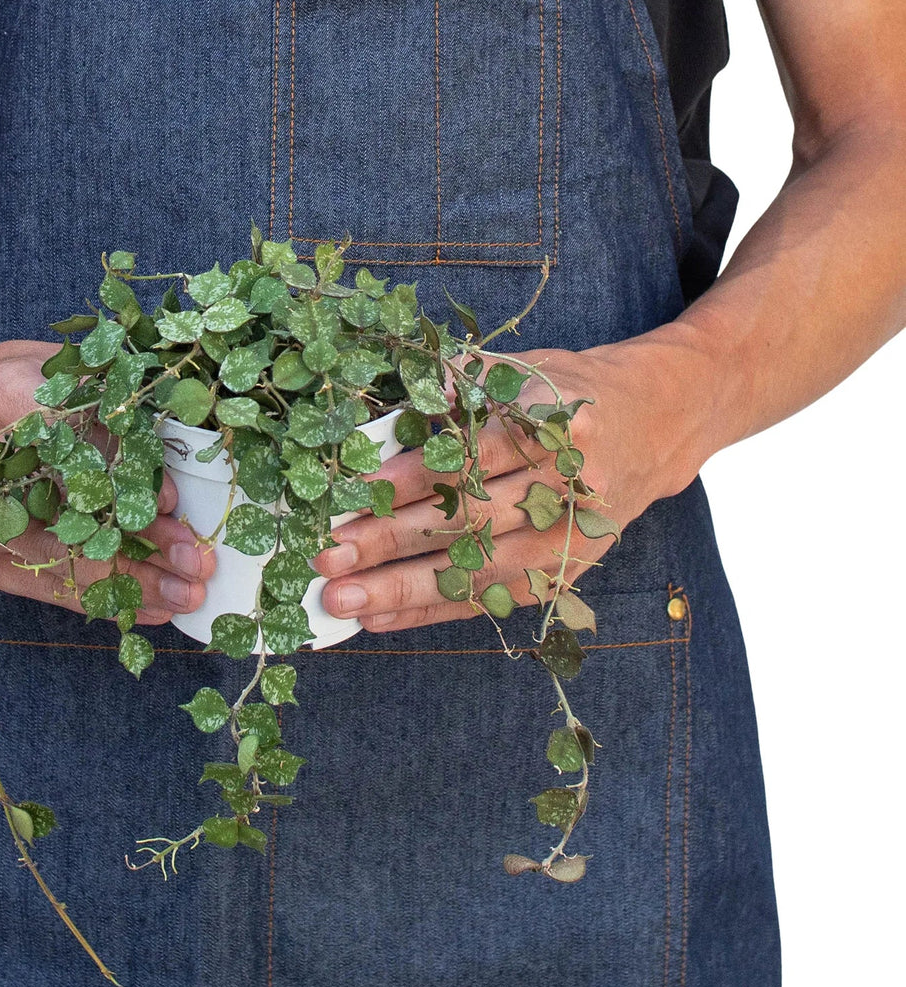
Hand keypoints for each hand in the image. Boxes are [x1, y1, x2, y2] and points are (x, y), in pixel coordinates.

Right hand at [0, 324, 214, 624]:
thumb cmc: (4, 384)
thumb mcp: (51, 365)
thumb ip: (105, 399)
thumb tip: (174, 450)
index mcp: (4, 397)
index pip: (74, 444)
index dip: (126, 476)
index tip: (173, 502)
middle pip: (73, 514)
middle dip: (143, 543)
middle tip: (197, 559)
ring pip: (65, 561)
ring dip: (133, 582)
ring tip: (188, 593)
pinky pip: (50, 587)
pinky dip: (104, 600)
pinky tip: (153, 608)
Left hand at [310, 344, 693, 632]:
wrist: (657, 422)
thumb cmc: (569, 390)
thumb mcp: (521, 369)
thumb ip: (456, 391)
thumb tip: (377, 421)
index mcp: (557, 422)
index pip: (472, 457)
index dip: (410, 479)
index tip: (352, 493)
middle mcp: (570, 484)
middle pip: (470, 520)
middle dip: (391, 540)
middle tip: (328, 554)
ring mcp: (572, 536)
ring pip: (478, 570)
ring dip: (403, 588)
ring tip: (341, 600)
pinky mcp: (568, 572)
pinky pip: (492, 600)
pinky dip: (431, 612)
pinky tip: (380, 617)